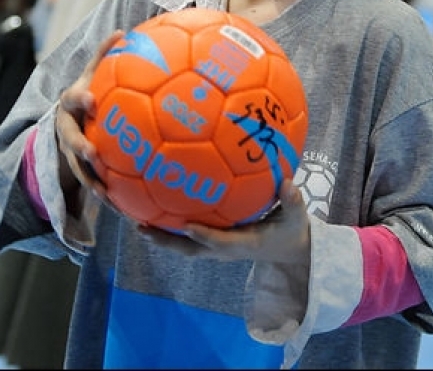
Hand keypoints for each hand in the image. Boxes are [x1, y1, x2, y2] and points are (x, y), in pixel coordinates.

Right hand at [54, 30, 123, 201]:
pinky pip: (90, 184)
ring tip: (106, 193)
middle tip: (93, 153)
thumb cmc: (88, 94)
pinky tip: (124, 208)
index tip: (91, 101)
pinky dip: (104, 194)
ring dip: (90, 180)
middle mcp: (65, 127)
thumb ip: (104, 55)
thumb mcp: (92, 74)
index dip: (80, 99)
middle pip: (68, 139)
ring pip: (76, 168)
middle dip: (79, 146)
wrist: (65, 122)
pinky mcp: (77, 171)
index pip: (72, 99)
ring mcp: (67, 152)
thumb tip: (123, 30)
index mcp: (71, 103)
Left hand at [138, 180, 310, 265]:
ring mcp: (217, 248)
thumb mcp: (296, 217)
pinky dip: (169, 227)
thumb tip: (288, 182)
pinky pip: (187, 237)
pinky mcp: (213, 242)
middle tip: (142, 228)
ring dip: (160, 236)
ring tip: (135, 221)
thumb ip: (292, 201)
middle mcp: (224, 249)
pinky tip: (152, 210)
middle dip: (165, 241)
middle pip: (190, 249)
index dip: (204, 235)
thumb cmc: (291, 230)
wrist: (288, 250)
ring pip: (184, 246)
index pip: (220, 242)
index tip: (187, 225)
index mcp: (244, 244)